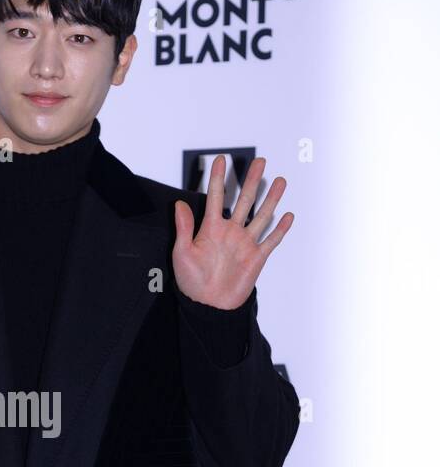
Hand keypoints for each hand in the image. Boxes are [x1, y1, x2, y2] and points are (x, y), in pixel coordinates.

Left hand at [173, 155, 293, 308]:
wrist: (208, 306)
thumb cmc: (192, 282)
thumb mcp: (182, 253)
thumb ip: (184, 228)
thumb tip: (179, 204)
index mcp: (210, 228)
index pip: (214, 197)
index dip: (217, 178)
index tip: (220, 159)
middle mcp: (230, 232)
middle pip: (243, 200)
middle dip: (251, 180)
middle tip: (259, 161)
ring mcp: (245, 243)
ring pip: (261, 215)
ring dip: (271, 199)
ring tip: (279, 181)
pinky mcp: (256, 257)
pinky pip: (271, 241)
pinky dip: (280, 229)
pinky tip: (288, 215)